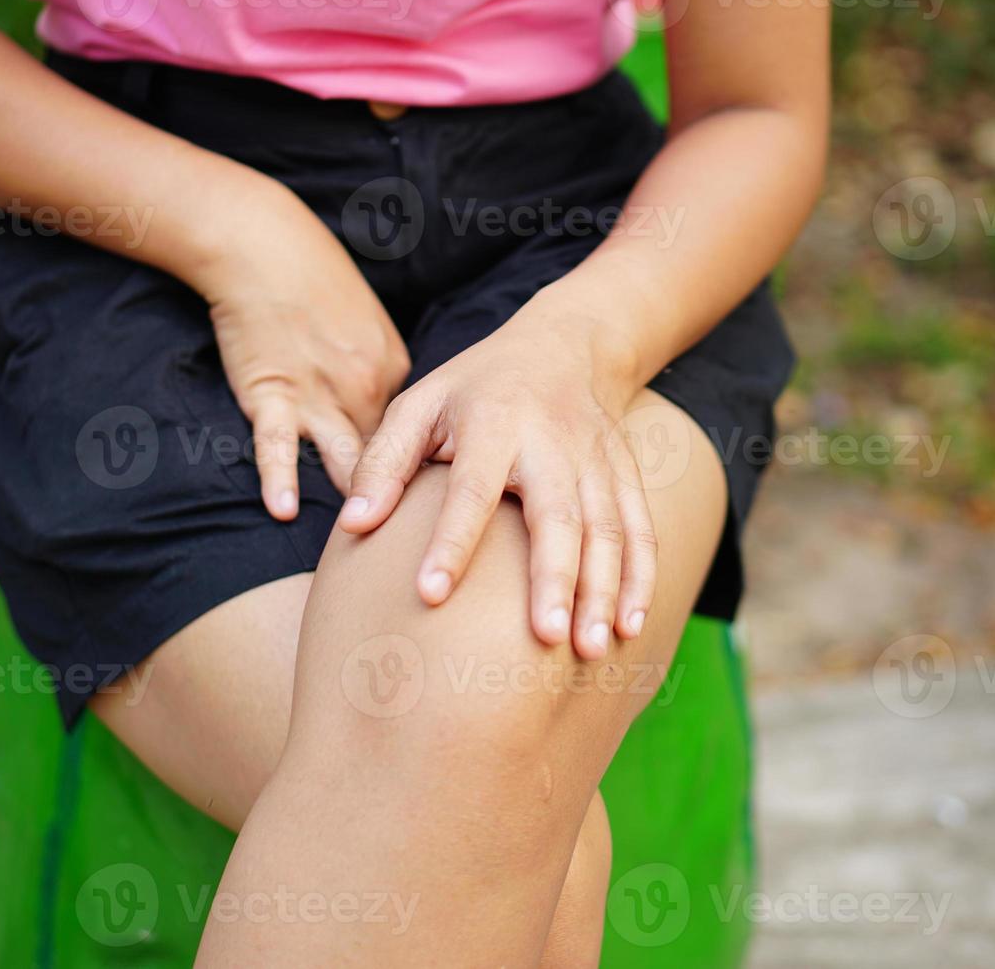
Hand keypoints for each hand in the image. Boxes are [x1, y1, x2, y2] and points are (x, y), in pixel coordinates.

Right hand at [187, 180, 410, 519]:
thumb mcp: (366, 329)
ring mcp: (317, 393)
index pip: (411, 440)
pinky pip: (277, 443)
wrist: (265, 247)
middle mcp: (363, 386)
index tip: (423, 512)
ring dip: (355, 500)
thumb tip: (389, 431)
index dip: (414, 477)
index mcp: (391, 371)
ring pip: (343, 457)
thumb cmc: (316, 285)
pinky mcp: (270, 392)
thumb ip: (379, 381)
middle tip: (416, 552)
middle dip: (402, 504)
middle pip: (387, 459)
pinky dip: (280, 476)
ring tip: (362, 543)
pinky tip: (284, 509)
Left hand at [336, 287, 654, 657]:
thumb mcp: (419, 405)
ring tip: (590, 649)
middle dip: (554, 578)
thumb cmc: (474, 389)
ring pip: (608, 529)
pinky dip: (640, 580)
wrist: (565, 344)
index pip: (470, 489)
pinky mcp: (626, 475)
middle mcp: (551, 442)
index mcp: (492, 423)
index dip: (451, 542)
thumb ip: (384, 463)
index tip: (430, 595)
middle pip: (557, 515)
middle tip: (546, 638)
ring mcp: (597, 460)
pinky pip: (641, 531)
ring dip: (603, 591)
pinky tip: (629, 629)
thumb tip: (353, 525)